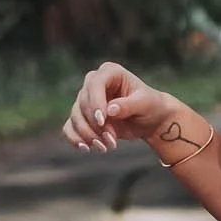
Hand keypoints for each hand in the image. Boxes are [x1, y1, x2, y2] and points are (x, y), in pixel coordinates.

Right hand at [62, 61, 177, 152]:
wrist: (150, 120)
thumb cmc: (150, 106)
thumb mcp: (144, 104)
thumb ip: (128, 105)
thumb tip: (110, 109)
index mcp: (110, 72)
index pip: (95, 84)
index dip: (95, 102)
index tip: (102, 121)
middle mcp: (94, 83)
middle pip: (82, 102)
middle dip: (95, 124)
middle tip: (112, 140)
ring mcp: (86, 99)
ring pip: (75, 116)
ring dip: (88, 134)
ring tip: (105, 147)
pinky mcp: (83, 116)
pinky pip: (70, 126)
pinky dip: (76, 138)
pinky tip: (86, 148)